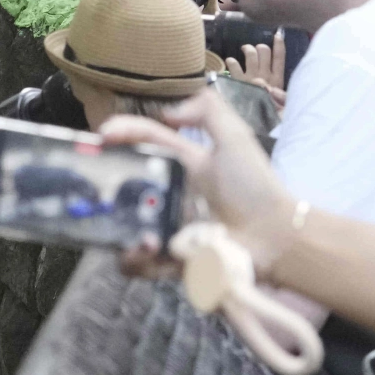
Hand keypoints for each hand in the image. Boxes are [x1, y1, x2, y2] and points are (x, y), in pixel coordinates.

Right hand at [98, 87, 298, 268]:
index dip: (123, 133)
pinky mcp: (169, 258)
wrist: (274, 236)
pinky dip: (135, 261)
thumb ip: (207, 110)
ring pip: (123, 228)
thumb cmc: (254, 186)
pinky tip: (149, 252)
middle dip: (105, 188)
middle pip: (123, 186)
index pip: (145, 141)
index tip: (102, 136)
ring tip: (143, 237)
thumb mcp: (235, 138)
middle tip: (99, 191)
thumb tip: (167, 112)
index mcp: (184, 164)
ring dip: (121, 231)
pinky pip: (137, 264)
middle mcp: (170, 193)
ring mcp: (166, 226)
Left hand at [237, 36, 287, 108]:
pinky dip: (231, 61)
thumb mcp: (279, 103)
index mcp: (277, 80)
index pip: (280, 57)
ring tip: (244, 50)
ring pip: (251, 53)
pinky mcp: (238, 80)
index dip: (279, 44)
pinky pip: (234, 63)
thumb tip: (271, 84)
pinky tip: (231, 61)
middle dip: (260, 47)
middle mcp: (265, 75)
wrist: (253, 121)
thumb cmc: (268, 111)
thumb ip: (279, 93)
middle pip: (264, 51)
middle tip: (257, 51)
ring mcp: (251, 76)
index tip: (277, 35)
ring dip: (247, 49)